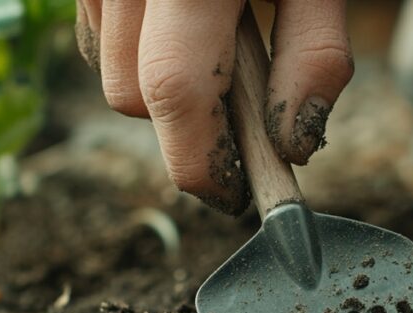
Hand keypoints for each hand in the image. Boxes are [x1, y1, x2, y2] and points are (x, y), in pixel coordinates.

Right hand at [75, 1, 353, 214]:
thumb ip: (314, 52)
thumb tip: (293, 145)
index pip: (174, 88)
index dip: (203, 160)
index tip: (238, 194)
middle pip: (131, 94)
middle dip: (189, 122)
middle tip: (248, 110)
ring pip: (107, 67)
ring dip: (164, 84)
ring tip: (222, 43)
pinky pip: (97, 30)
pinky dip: (141, 47)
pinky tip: (187, 19)